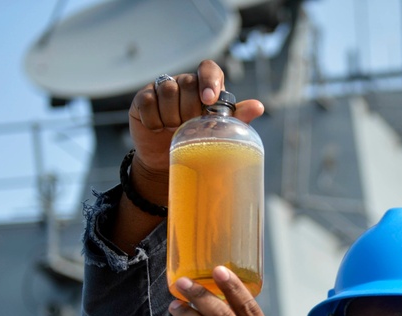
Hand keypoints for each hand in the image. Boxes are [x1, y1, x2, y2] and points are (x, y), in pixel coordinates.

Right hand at [127, 59, 265, 182]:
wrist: (167, 161)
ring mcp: (162, 89)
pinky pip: (147, 101)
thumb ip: (238, 118)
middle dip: (190, 109)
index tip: (209, 100)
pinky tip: (158, 129)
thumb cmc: (198, 142)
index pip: (209, 68)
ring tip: (175, 130)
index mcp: (205, 87)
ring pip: (167, 90)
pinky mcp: (143, 98)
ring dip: (172, 115)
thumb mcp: (220, 132)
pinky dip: (154, 119)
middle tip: (190, 126)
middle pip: (187, 82)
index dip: (209, 80)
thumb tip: (258, 107)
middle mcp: (184, 83)